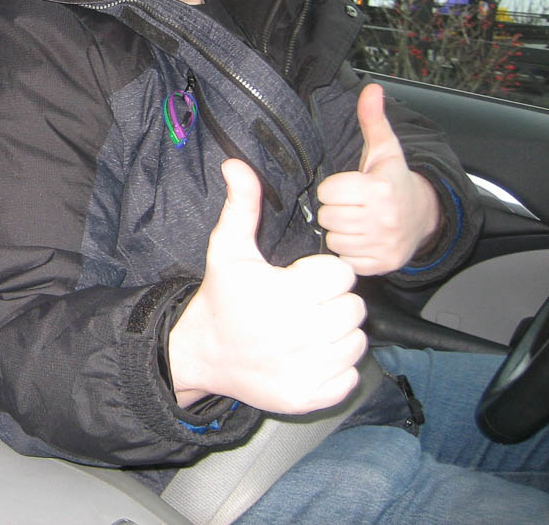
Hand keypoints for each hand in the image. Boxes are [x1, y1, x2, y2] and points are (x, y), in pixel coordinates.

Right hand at [169, 159, 366, 414]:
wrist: (203, 353)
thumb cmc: (222, 297)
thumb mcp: (228, 249)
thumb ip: (241, 206)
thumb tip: (236, 164)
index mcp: (286, 294)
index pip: (342, 275)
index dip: (323, 274)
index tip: (300, 280)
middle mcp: (300, 333)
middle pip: (354, 308)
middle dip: (332, 303)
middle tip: (304, 305)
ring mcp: (307, 369)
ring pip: (357, 341)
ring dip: (338, 334)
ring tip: (308, 328)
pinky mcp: (311, 395)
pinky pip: (350, 374)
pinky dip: (335, 366)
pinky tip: (309, 355)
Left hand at [316, 83, 439, 275]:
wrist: (425, 217)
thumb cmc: (394, 180)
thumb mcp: (385, 150)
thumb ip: (373, 119)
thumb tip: (371, 88)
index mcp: (380, 189)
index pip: (329, 191)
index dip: (335, 188)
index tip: (348, 187)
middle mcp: (383, 219)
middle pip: (328, 216)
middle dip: (335, 209)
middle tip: (352, 204)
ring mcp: (383, 244)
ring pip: (333, 239)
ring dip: (340, 231)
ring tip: (356, 220)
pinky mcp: (381, 264)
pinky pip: (344, 259)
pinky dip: (348, 251)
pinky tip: (361, 238)